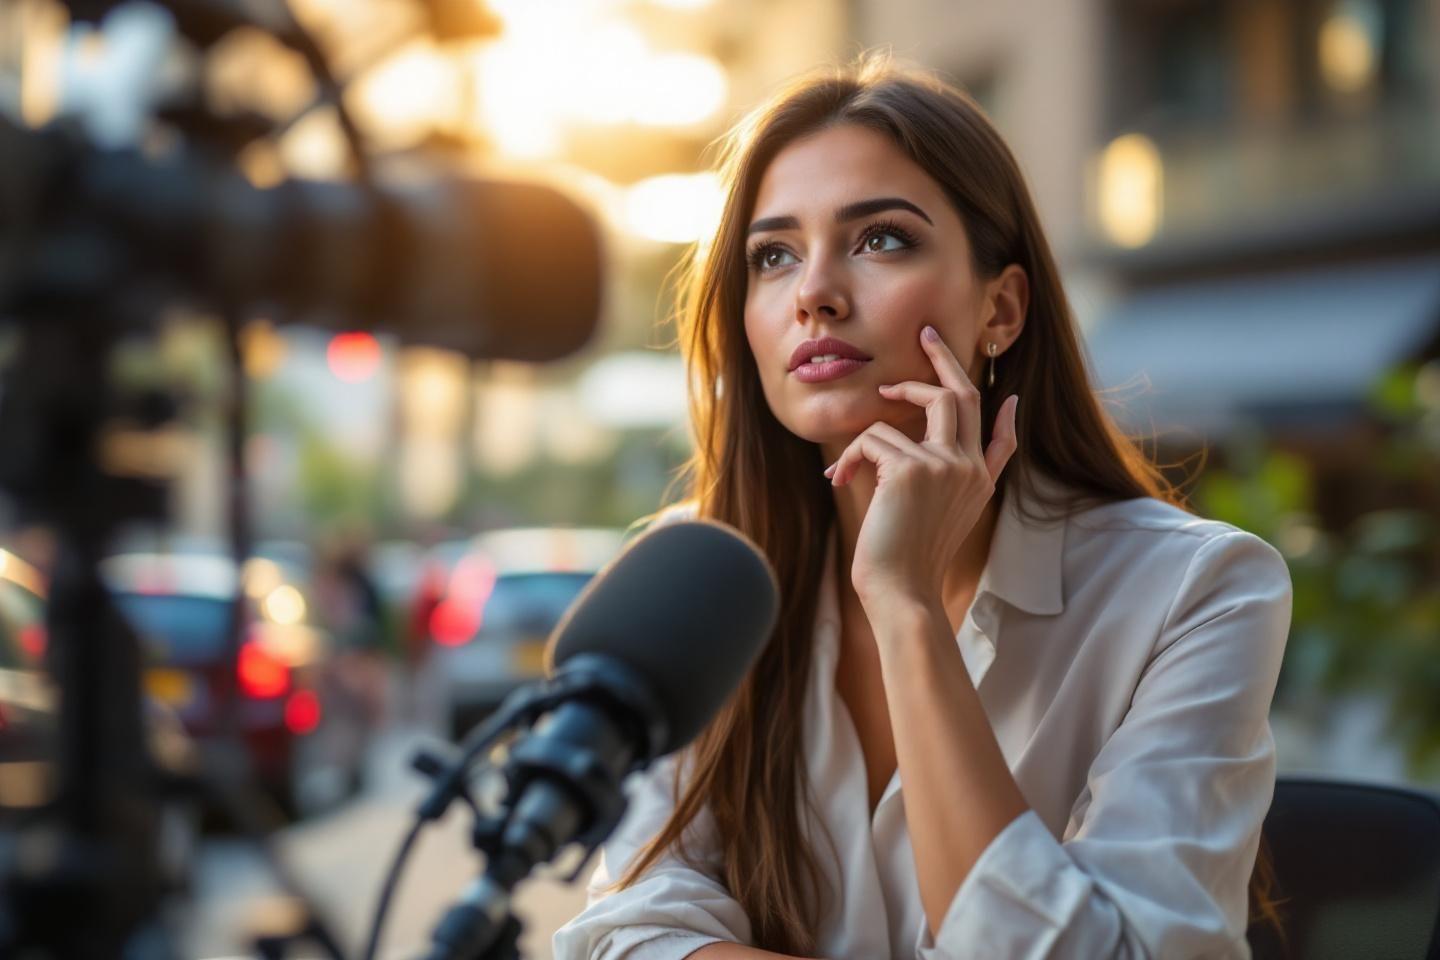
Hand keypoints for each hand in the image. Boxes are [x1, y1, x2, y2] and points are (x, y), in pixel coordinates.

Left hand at [823, 324, 1018, 611]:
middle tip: (925, 333)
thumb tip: (942, 462)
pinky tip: (838, 481)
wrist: (901, 594)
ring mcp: (946, 464)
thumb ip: (947, 483)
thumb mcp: (942, 520)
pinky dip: (849, 457)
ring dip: (872, 427)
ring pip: (915, 406)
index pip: (999, 436)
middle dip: (943, 357)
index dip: (1004, 413)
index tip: (1008, 394)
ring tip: (845, 467)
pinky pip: (873, 437)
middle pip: (963, 394)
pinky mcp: (911, 469)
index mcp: (978, 482)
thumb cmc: (909, 563)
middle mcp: (969, 467)